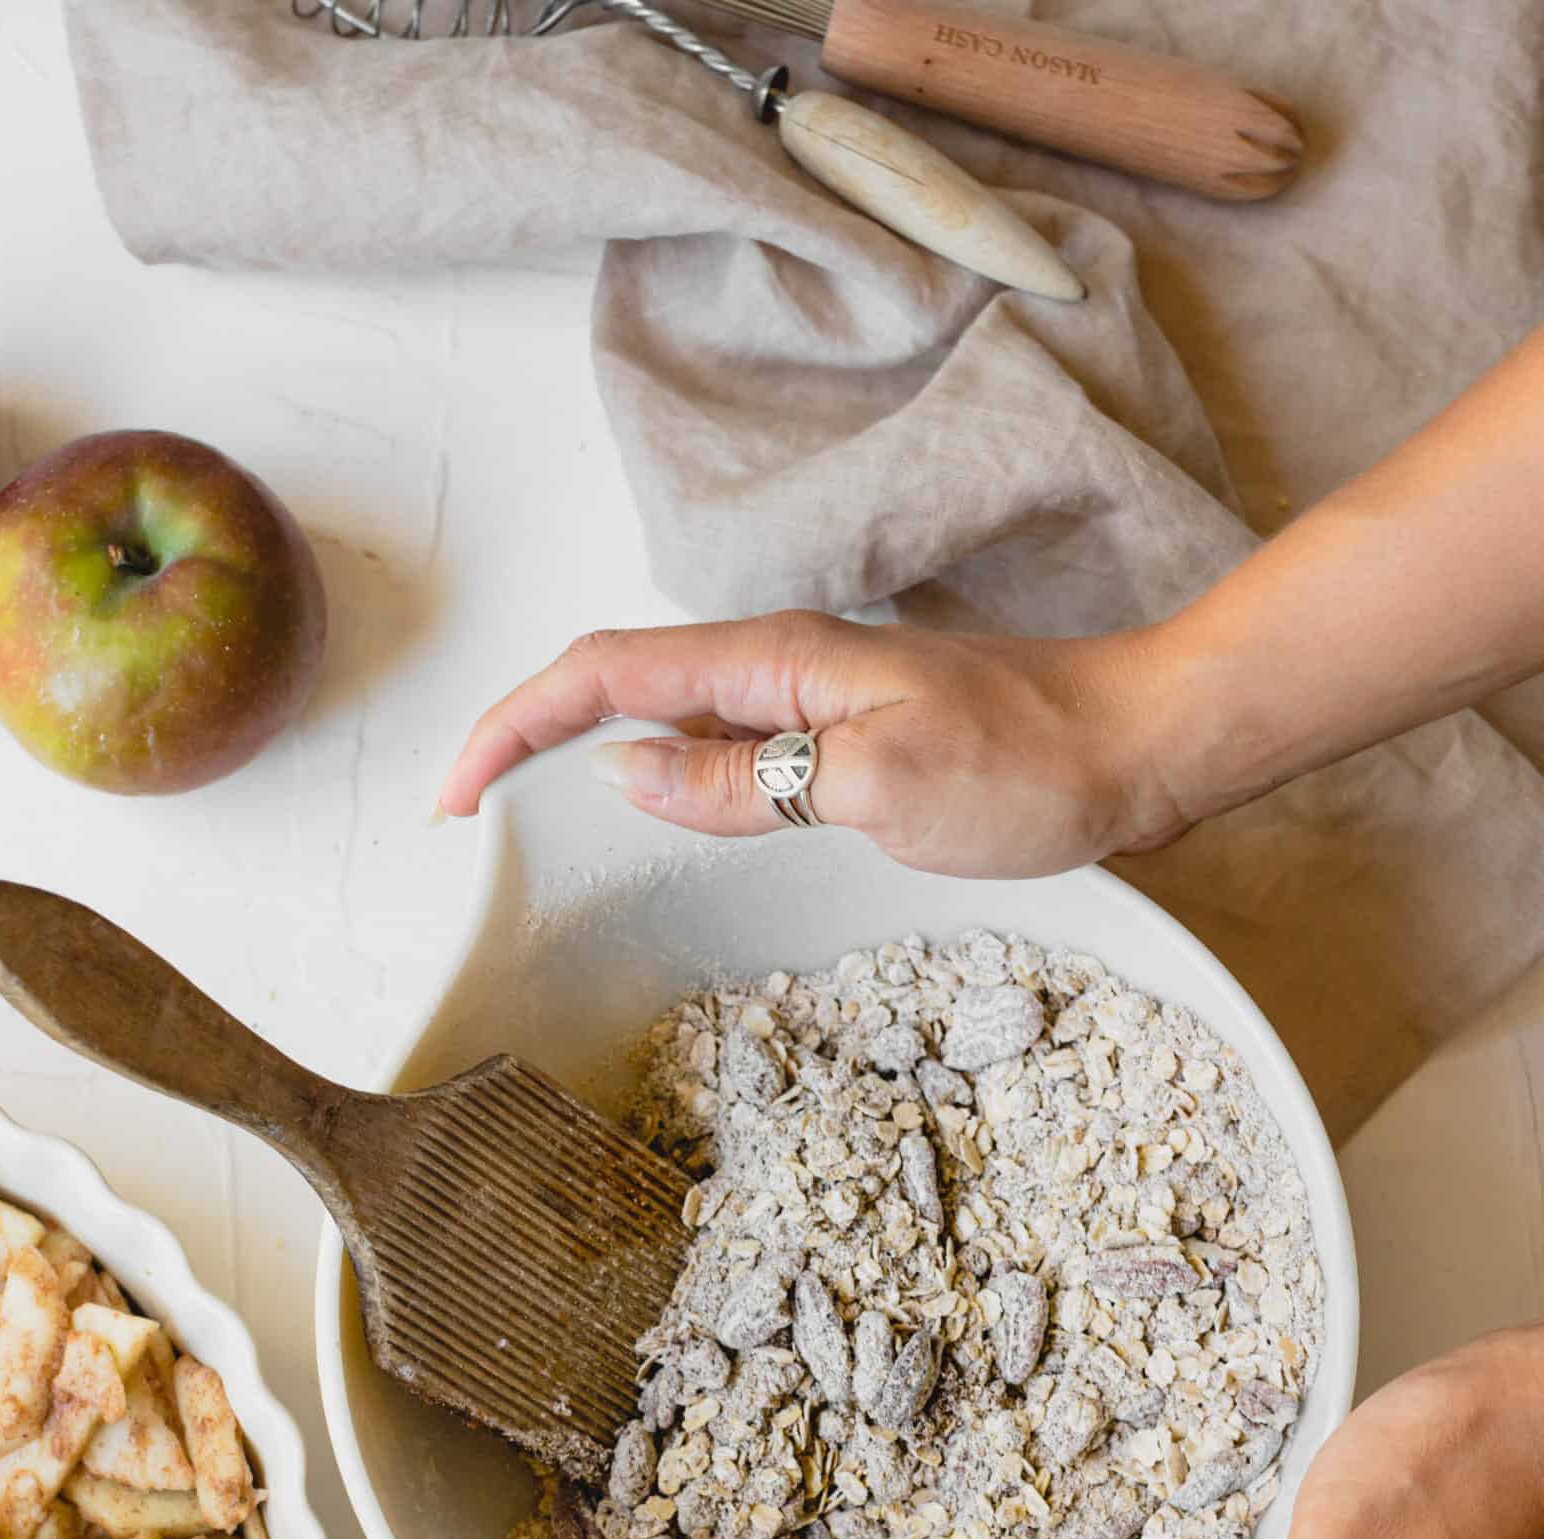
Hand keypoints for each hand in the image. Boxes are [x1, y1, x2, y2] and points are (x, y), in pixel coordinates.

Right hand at [439, 611, 1187, 876]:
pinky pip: (721, 748)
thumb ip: (751, 783)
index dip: (515, 725)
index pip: (605, 676)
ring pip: (664, 717)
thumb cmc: (1032, 761)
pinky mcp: (839, 735)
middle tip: (463, 812)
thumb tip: (630, 775)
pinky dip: (663, 777)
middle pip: (615, 685)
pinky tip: (655, 818)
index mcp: (777, 664)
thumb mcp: (882, 786)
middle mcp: (780, 669)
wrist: (1137, 744)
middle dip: (524, 736)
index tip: (456, 790)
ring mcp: (808, 701)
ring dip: (584, 755)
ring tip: (522, 820)